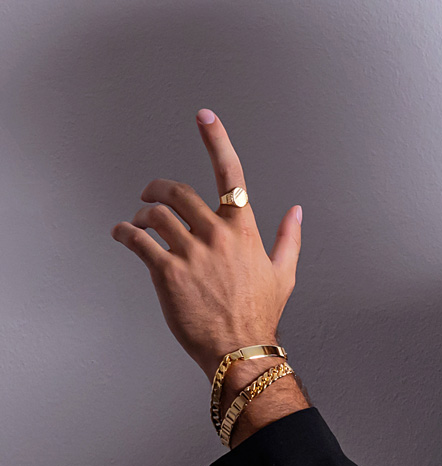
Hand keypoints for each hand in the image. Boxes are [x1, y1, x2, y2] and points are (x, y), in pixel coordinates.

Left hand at [110, 111, 300, 378]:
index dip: (217, 141)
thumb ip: (288, 237)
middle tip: (149, 195)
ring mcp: (191, 253)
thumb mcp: (283, 274)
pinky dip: (124, 233)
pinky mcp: (167, 272)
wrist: (240, 349)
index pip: (232, 176)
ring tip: (138, 225)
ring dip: (141, 215)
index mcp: (243, 231)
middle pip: (177, 192)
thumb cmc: (261, 314)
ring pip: (154, 215)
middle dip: (157, 189)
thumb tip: (297, 211)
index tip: (205, 116)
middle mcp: (216, 236)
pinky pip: (137, 240)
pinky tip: (121, 235)